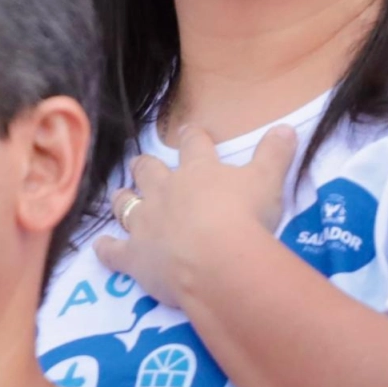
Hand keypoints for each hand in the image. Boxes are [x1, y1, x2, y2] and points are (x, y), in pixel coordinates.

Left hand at [95, 123, 295, 306]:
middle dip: (146, 166)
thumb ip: (275, 154)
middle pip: (148, 169)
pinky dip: (106, 250)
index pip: (193, 145)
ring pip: (125, 203)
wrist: (217, 260)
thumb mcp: (268, 181)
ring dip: (123, 200)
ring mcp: (144, 223)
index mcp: (197, 172)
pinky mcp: (135, 256)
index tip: (190, 133)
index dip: (192, 138)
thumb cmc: (245, 216)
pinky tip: (100, 248)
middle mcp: (164, 191)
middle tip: (146, 166)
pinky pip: (113, 251)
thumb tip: (287, 127)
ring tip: (122, 197)